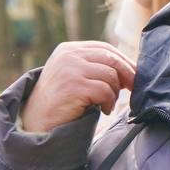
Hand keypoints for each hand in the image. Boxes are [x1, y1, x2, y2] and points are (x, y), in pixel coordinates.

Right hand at [19, 41, 135, 133]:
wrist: (36, 122)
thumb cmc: (58, 102)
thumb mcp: (71, 75)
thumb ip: (91, 66)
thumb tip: (127, 67)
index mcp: (68, 49)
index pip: (104, 48)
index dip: (123, 60)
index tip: (133, 74)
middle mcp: (69, 55)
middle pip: (111, 58)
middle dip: (127, 74)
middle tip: (133, 88)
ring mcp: (70, 69)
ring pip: (111, 76)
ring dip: (115, 93)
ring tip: (108, 104)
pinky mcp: (74, 86)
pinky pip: (105, 91)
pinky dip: (109, 103)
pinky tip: (103, 110)